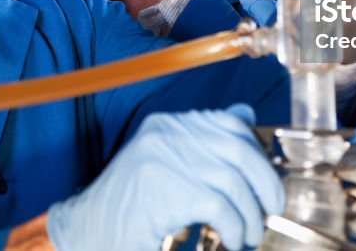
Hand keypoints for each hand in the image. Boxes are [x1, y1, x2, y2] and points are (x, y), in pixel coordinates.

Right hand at [46, 104, 282, 250]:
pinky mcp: (164, 192)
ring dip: (251, 213)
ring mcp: (163, 161)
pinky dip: (235, 225)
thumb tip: (247, 117)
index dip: (257, 151)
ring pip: (232, 180)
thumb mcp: (163, 163)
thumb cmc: (126, 205)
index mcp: (166, 125)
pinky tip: (232, 238)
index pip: (228, 123)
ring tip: (250, 233)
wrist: (84, 230)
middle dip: (265, 181)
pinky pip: (219, 206)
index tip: (267, 179)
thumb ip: (201, 141)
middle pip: (237, 147)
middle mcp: (165, 135)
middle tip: (271, 208)